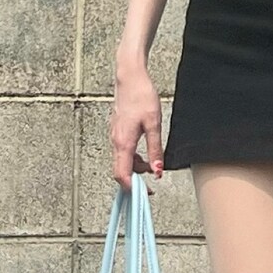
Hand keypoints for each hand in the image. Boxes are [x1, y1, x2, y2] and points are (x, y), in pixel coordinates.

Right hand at [109, 67, 163, 191]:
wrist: (130, 78)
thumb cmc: (141, 96)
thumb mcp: (154, 124)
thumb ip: (155, 150)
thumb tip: (158, 171)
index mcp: (123, 142)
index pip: (121, 174)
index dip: (131, 188)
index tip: (144, 194)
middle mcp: (115, 141)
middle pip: (121, 171)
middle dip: (135, 182)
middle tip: (151, 187)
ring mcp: (115, 137)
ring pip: (122, 162)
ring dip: (136, 169)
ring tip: (153, 167)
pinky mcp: (118, 132)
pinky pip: (123, 152)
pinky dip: (134, 159)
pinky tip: (145, 155)